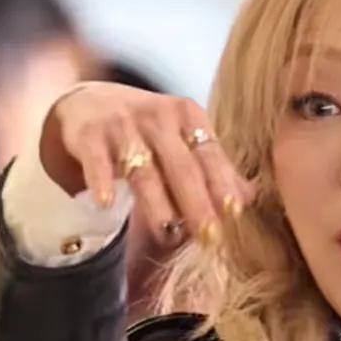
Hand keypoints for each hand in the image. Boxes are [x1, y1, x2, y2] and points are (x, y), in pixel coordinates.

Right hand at [39, 82, 255, 244]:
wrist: (90, 104)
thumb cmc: (146, 132)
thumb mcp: (182, 142)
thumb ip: (213, 169)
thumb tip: (250, 199)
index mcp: (187, 115)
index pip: (210, 154)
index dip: (222, 184)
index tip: (234, 214)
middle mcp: (158, 115)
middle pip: (181, 165)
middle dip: (196, 202)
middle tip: (209, 237)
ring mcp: (122, 124)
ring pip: (142, 168)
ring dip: (156, 200)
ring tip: (168, 231)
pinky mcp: (90, 134)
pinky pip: (97, 160)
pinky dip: (100, 180)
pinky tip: (105, 203)